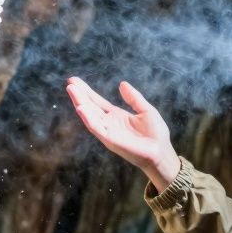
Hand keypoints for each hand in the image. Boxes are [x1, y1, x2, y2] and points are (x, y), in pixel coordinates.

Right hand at [66, 77, 180, 189]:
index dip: (86, 91)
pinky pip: (96, 128)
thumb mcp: (146, 110)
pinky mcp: (110, 140)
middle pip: (90, 107)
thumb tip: (122, 84)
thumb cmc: (155, 134)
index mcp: (116, 116)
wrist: (161, 151)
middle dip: (79, 95)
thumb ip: (134, 98)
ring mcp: (108, 132)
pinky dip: (88, 118)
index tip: (75, 81)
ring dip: (80, 103)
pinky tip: (80, 108)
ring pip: (89, 116)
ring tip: (71, 90)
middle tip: (69, 82)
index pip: (97, 102)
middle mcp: (108, 123)